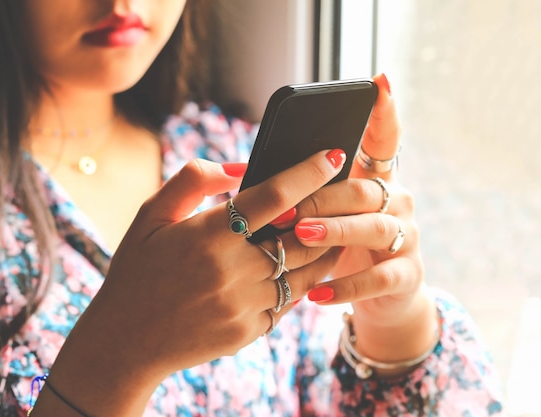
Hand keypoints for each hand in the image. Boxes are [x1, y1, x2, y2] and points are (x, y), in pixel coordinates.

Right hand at [33, 149, 346, 415]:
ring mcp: (244, 305)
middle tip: (340, 194)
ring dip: (323, 248)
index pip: (274, 195)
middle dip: (327, 211)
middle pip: (303, 235)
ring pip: (306, 271)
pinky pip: (290, 301)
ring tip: (331, 229)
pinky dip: (301, 280)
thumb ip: (193, 181)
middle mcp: (232, 271)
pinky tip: (300, 267)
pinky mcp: (250, 331)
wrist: (126, 340)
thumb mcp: (151, 216)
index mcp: (207, 236)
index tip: (334, 154)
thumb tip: (239, 167)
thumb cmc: (136, 271)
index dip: (309, 171)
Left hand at [288, 74, 436, 367]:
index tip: (379, 82)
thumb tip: (249, 172)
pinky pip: (378, 278)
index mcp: (376, 179)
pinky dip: (346, 286)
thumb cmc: (339, 244)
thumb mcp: (328, 213)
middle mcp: (396, 201)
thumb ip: (304, 190)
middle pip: (363, 189)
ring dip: (335, 231)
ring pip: (373, 228)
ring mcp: (405, 237)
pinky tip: (316, 294)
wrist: (381, 297)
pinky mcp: (406, 275)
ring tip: (301, 235)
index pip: (385, 139)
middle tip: (284, 205)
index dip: (384, 112)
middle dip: (322, 195)